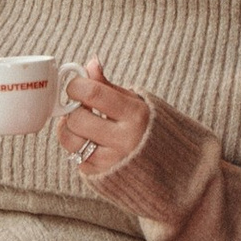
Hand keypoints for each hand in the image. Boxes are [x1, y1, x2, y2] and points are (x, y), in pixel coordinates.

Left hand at [56, 58, 150, 181]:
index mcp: (135, 115)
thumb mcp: (135, 102)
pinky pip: (74, 157)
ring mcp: (112, 161)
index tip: (76, 86)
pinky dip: (77, 147)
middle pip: (77, 118)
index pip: (92, 93)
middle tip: (81, 107)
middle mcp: (124, 140)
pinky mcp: (101, 176)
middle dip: (73, 110)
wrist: (171, 169)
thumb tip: (90, 63)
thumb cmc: (149, 128)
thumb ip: (108, 85)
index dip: (76, 86)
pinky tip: (90, 142)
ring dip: (69, 129)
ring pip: (69, 140)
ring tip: (83, 124)